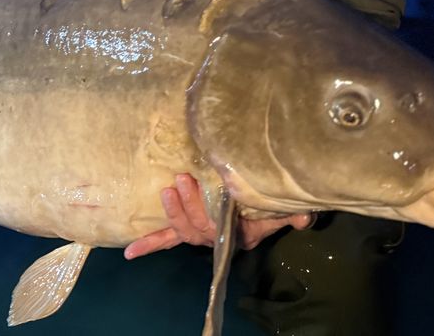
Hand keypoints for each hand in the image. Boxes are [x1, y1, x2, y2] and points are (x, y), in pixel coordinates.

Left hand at [123, 173, 314, 259]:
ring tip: (168, 189)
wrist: (266, 207)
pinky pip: (168, 238)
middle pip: (199, 227)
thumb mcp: (282, 208)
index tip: (202, 190)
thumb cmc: (272, 203)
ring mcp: (201, 232)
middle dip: (188, 205)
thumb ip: (292, 213)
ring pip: (184, 230)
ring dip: (173, 213)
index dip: (204, 213)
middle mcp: (217, 237)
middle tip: (182, 180)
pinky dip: (150, 244)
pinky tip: (130, 253)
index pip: (220, 227)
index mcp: (238, 232)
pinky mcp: (189, 227)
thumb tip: (304, 218)